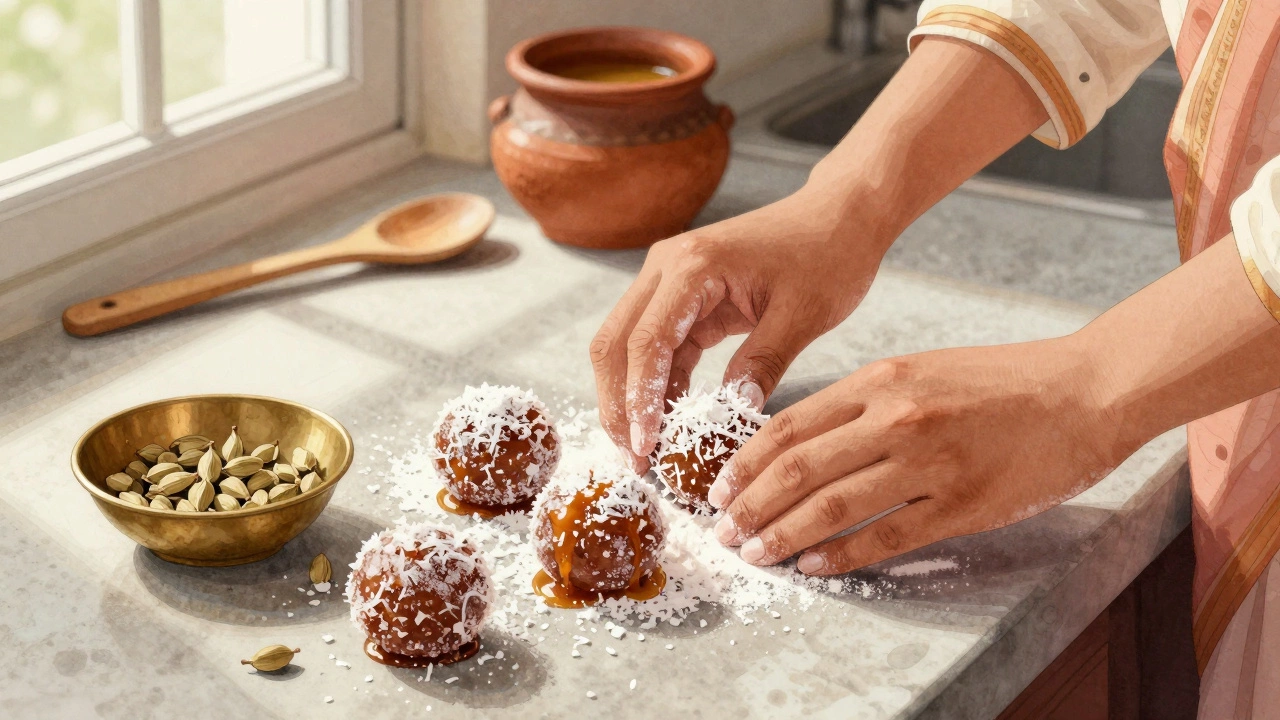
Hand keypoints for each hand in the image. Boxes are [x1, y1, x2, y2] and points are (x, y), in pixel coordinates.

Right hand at [590, 189, 889, 469]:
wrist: (840, 215)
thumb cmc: (828, 253)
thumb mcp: (803, 315)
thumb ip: (763, 363)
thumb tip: (732, 416)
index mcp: (693, 265)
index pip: (647, 342)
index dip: (639, 400)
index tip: (645, 447)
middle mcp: (666, 266)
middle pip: (616, 343)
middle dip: (618, 405)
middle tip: (634, 460)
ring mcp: (668, 279)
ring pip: (627, 347)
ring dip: (630, 399)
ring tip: (645, 451)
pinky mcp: (682, 296)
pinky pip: (656, 347)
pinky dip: (657, 386)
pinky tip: (669, 423)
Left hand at [707, 338, 1126, 574]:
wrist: (1084, 390)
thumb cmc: (1002, 381)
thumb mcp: (920, 370)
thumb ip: (863, 402)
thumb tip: (803, 440)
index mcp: (881, 381)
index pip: (791, 426)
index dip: (746, 463)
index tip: (719, 488)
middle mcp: (898, 418)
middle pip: (800, 468)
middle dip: (751, 505)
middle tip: (723, 531)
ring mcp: (931, 462)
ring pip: (834, 506)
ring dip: (785, 535)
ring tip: (756, 553)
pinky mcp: (964, 504)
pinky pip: (888, 536)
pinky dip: (844, 555)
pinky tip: (816, 565)